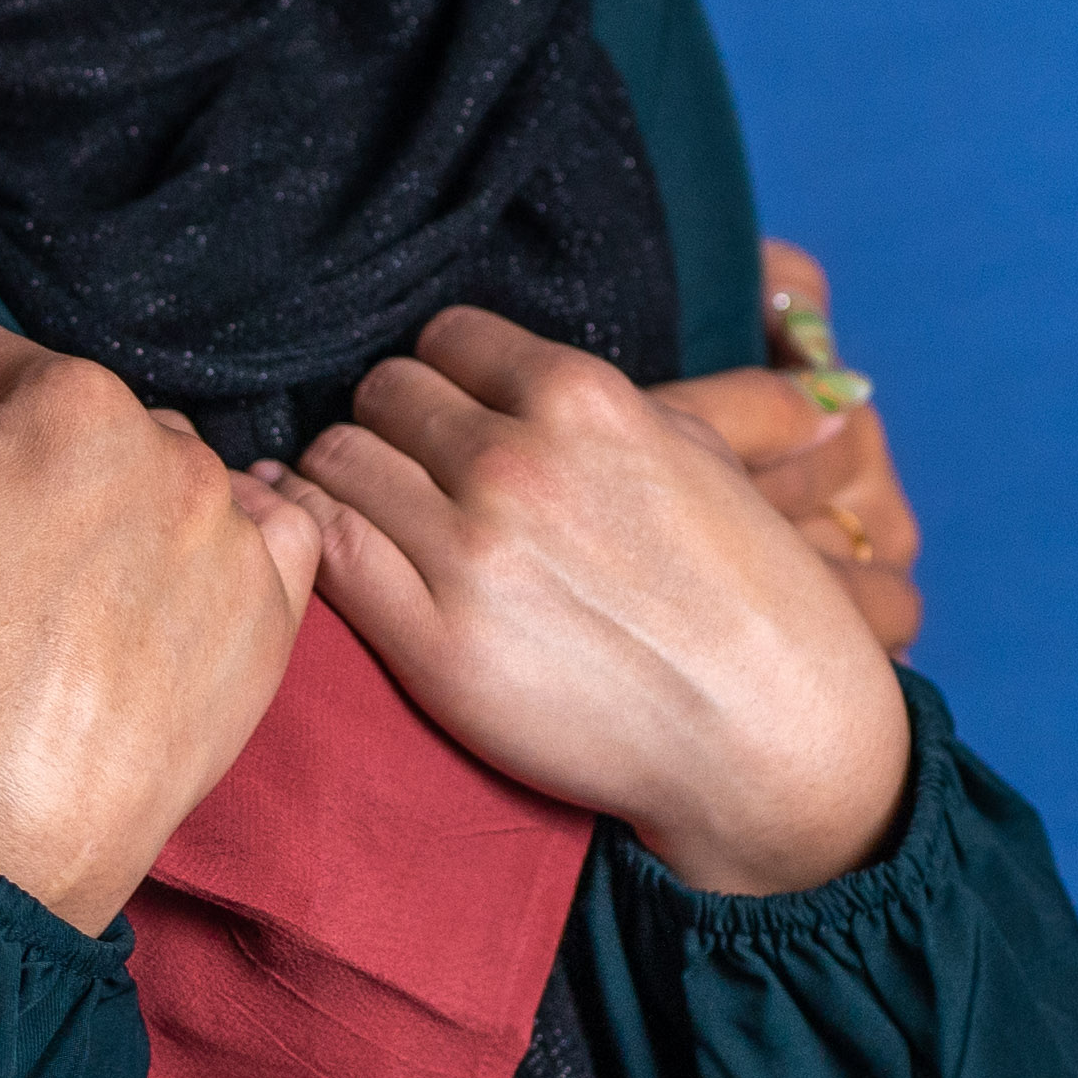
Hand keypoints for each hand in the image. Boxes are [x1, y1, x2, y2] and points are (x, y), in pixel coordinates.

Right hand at [0, 326, 318, 932]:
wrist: (12, 820)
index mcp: (71, 404)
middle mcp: (174, 448)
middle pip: (82, 419)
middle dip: (32, 456)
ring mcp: (235, 531)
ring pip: (170, 475)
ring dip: (123, 499)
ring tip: (73, 581)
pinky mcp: (274, 611)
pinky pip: (269, 538)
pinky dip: (228, 542)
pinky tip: (182, 577)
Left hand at [276, 306, 909, 894]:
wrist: (769, 739)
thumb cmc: (752, 598)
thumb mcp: (697, 455)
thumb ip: (600, 406)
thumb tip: (517, 375)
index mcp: (583, 398)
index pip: (448, 338)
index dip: (446, 376)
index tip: (451, 414)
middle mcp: (515, 462)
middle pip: (383, 393)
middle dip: (393, 424)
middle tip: (410, 468)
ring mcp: (468, 553)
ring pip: (335, 460)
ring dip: (342, 476)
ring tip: (367, 508)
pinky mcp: (432, 642)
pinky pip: (325, 546)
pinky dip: (308, 530)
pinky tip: (315, 539)